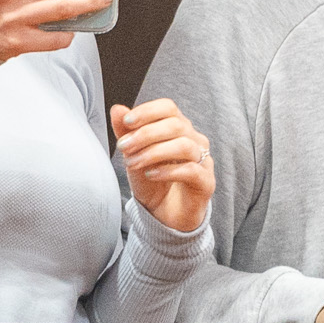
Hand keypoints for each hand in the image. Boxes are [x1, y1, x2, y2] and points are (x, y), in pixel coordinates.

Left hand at [110, 97, 214, 234]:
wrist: (163, 214)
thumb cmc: (151, 181)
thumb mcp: (133, 155)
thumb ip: (126, 132)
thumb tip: (117, 109)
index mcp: (178, 128)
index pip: (168, 108)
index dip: (147, 111)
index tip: (126, 122)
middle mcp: (194, 140)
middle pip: (176, 125)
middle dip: (146, 134)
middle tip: (123, 147)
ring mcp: (203, 161)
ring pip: (185, 146)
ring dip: (154, 152)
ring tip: (133, 163)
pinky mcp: (206, 182)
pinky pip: (191, 170)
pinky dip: (167, 171)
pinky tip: (150, 174)